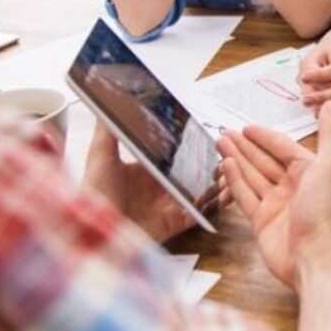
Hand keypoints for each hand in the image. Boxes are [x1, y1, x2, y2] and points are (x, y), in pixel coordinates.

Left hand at [82, 123, 227, 242]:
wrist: (95, 233)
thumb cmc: (94, 193)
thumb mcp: (100, 156)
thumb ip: (108, 130)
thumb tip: (106, 97)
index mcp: (145, 171)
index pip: (174, 154)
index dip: (192, 145)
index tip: (210, 132)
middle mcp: (160, 187)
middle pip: (193, 172)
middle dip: (211, 162)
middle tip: (230, 148)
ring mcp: (169, 206)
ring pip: (203, 191)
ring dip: (220, 180)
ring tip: (235, 167)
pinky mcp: (176, 223)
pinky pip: (202, 213)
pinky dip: (219, 203)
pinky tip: (232, 190)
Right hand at [219, 101, 330, 287]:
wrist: (313, 254)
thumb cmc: (324, 211)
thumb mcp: (329, 165)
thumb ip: (329, 134)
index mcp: (309, 172)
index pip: (283, 147)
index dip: (265, 136)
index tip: (247, 127)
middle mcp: (292, 187)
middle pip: (264, 160)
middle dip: (245, 146)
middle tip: (225, 132)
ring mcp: (275, 204)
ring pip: (252, 176)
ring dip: (237, 159)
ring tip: (220, 143)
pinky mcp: (261, 221)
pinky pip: (245, 196)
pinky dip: (235, 181)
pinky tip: (225, 166)